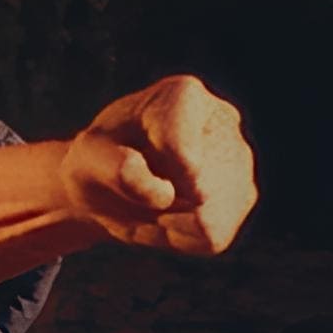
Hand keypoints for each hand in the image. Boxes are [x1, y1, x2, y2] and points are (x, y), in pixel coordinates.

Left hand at [64, 74, 255, 256]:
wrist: (112, 179)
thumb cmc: (101, 160)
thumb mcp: (89, 158)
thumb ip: (117, 168)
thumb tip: (165, 195)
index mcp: (184, 95)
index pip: (181, 153)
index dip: (151, 181)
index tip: (128, 172)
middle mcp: (224, 121)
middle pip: (198, 190)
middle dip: (158, 205)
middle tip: (135, 190)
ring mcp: (241, 160)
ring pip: (210, 217)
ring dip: (169, 223)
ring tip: (151, 200)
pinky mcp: (243, 196)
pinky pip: (214, 236)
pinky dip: (182, 236)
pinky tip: (168, 214)